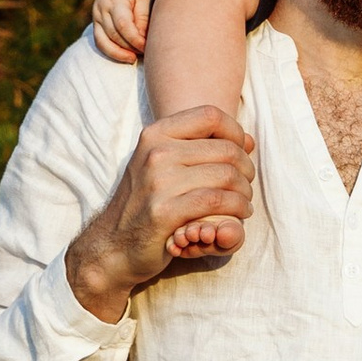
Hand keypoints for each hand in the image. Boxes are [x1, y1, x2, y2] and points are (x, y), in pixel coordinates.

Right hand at [67, 103, 256, 319]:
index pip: (210, 115)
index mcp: (155, 135)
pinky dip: (237, 208)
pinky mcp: (164, 212)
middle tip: (245, 186)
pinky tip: (239, 215)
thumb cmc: (146, 204)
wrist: (112, 245)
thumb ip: (204, 149)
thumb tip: (249, 141)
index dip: (235, 132)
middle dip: (246, 169)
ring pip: (227, 176)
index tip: (241, 153)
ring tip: (243, 203)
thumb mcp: (165, 166)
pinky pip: (217, 202)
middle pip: (226, 150)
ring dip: (244, 193)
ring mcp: (158, 182)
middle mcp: (156, 153)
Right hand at [90, 0, 156, 62]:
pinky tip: (126, 57)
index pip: (123, 24)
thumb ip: (143, 15)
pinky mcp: (95, 24)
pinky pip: (100, 42)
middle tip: (146, 53)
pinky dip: (112, 52)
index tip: (148, 47)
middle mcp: (101, 9)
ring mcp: (96, 17)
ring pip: (104, 42)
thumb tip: (142, 38)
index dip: (135, 39)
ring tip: (135, 58)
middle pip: (114, 35)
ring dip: (120, 53)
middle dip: (130, 47)